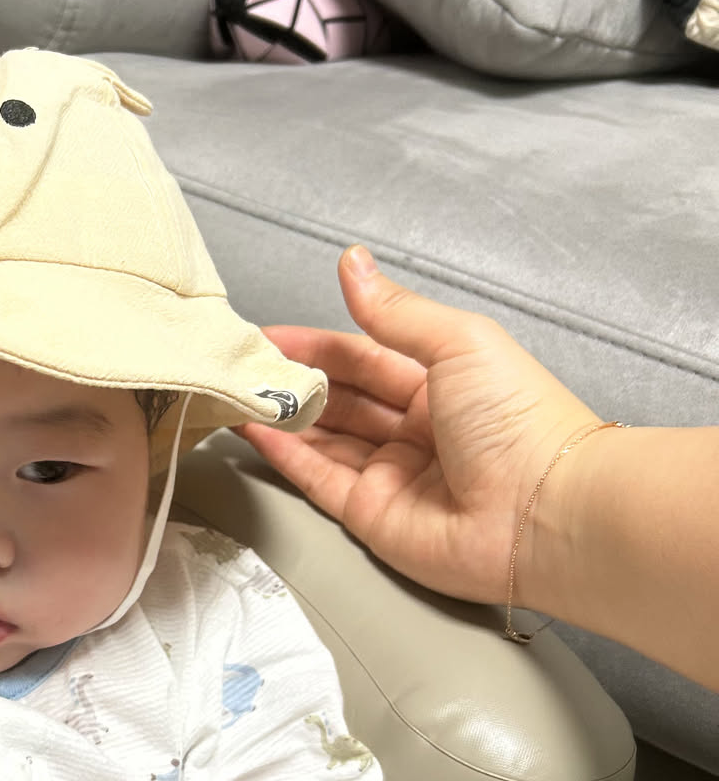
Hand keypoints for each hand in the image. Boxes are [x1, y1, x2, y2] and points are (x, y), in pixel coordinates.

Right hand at [239, 246, 600, 606]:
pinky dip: (284, 455)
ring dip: (281, 416)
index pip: (364, 357)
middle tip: (242, 364)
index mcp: (443, 384)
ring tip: (236, 392)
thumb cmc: (520, 420)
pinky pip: (318, 480)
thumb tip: (353, 263)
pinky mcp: (373, 517)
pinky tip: (252, 430)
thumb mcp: (458, 342)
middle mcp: (416, 430)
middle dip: (293, 381)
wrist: (544, 512)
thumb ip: (393, 311)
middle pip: (340, 400)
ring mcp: (393, 475)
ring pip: (323, 439)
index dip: (317, 345)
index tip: (268, 334)